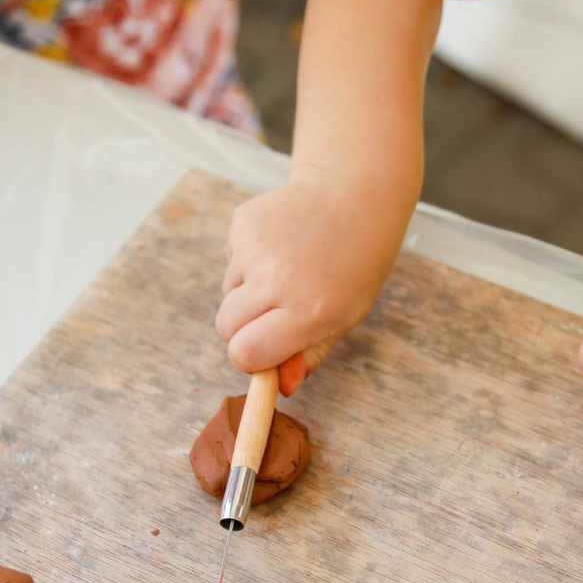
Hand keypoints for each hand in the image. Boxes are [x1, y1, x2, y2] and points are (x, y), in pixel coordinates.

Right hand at [216, 178, 405, 385]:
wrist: (353, 196)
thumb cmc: (356, 264)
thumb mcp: (346, 315)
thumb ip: (311, 354)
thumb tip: (281, 386)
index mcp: (308, 311)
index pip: (245, 354)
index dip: (250, 357)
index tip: (264, 349)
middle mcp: (276, 280)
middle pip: (227, 327)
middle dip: (244, 327)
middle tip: (277, 308)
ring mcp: (255, 249)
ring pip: (227, 293)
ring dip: (248, 290)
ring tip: (286, 268)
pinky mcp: (241, 224)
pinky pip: (230, 261)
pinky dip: (247, 260)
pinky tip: (280, 245)